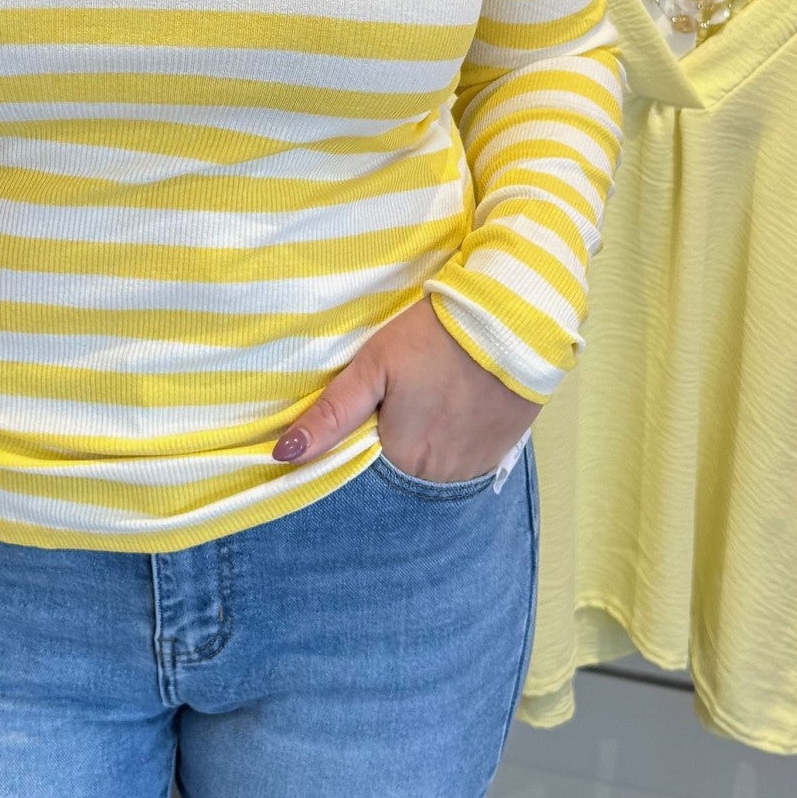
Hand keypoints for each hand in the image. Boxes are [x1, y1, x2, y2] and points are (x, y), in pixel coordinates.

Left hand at [272, 297, 538, 482]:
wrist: (513, 321)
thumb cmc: (435, 338)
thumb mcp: (375, 366)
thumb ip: (331, 414)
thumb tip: (283, 454)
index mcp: (401, 458)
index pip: (364, 470)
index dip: (360, 444)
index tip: (367, 416)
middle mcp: (436, 476)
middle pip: (398, 472)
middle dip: (392, 445)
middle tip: (401, 403)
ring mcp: (472, 468)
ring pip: (431, 470)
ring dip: (424, 448)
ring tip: (427, 405)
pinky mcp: (500, 453)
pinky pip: (464, 463)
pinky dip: (454, 445)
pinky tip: (453, 413)